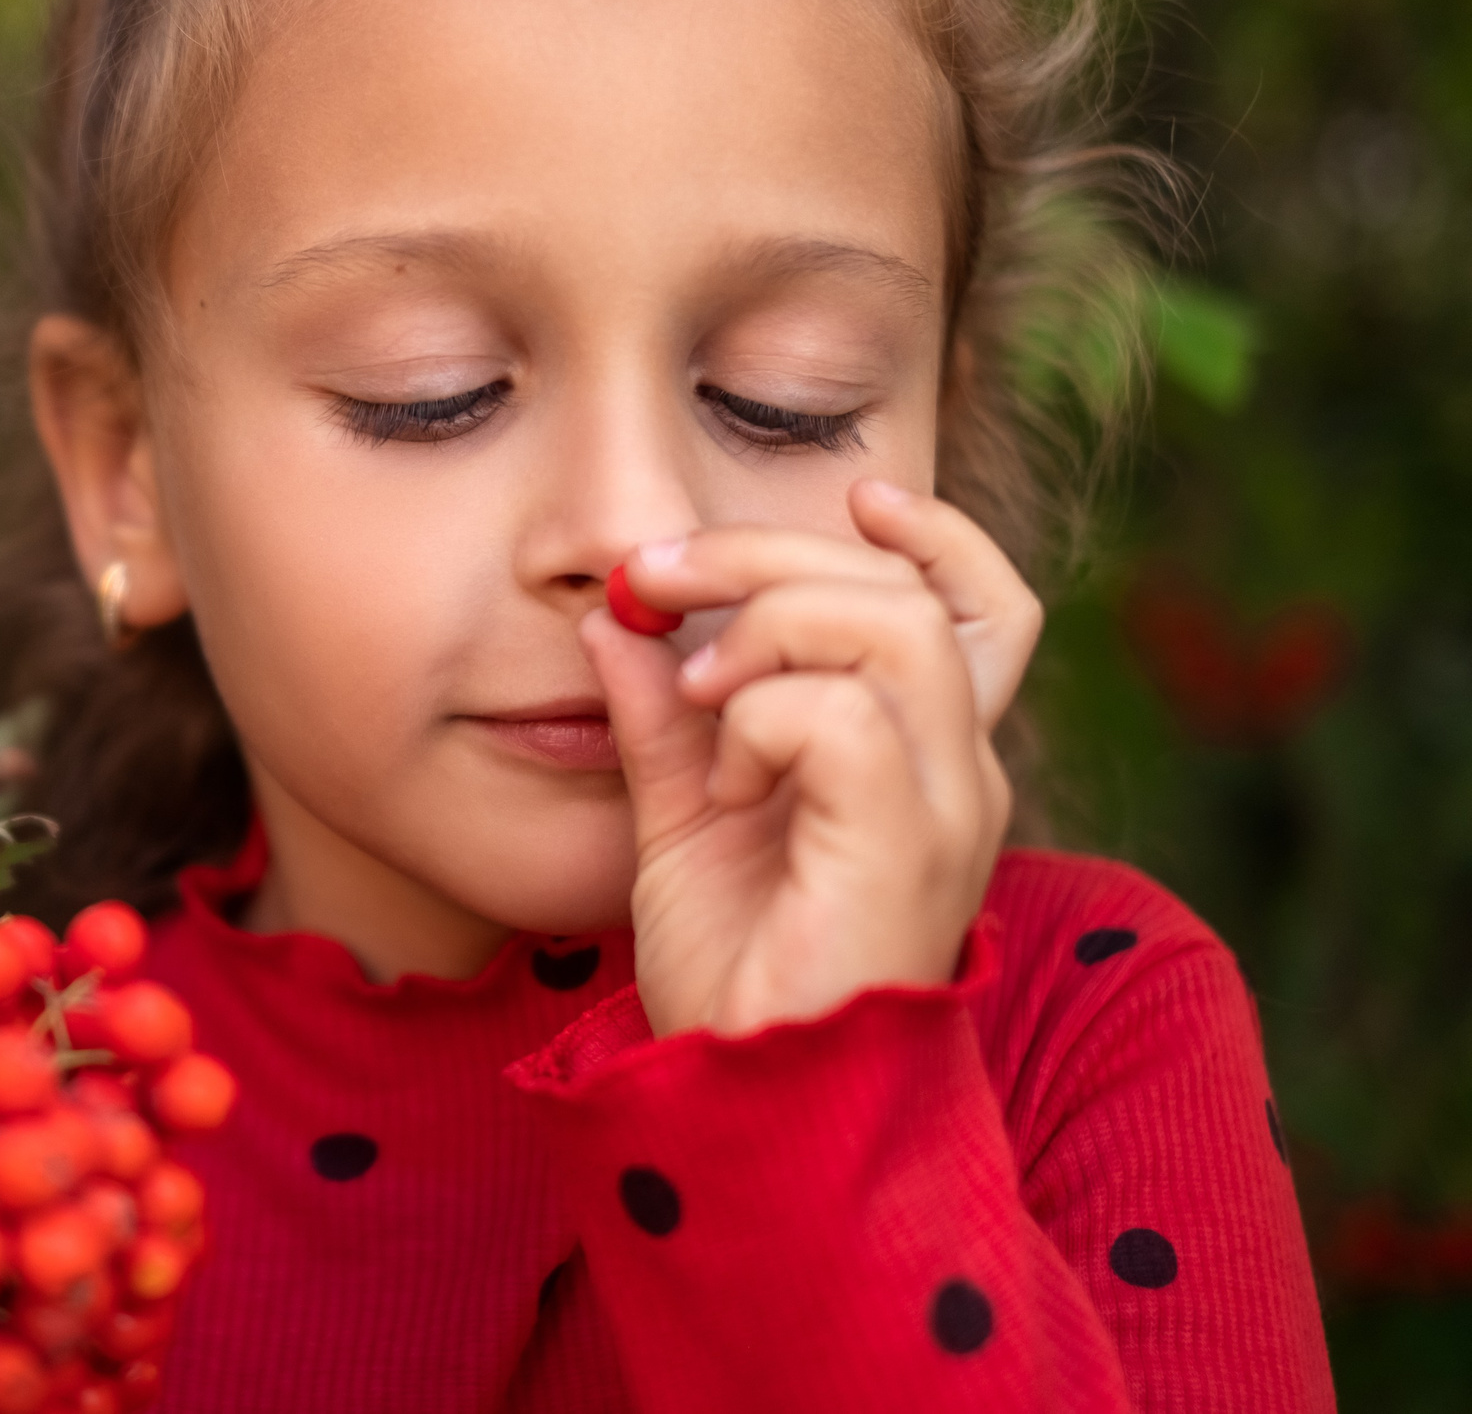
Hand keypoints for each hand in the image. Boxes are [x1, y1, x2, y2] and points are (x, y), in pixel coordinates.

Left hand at [581, 480, 1040, 1037]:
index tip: (852, 494)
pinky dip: (763, 717)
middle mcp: (962, 771)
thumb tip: (617, 619)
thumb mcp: (683, 816)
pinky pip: (845, 717)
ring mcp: (945, 809)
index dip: (930, 531)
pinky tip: (725, 781)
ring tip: (698, 691)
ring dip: (767, 626)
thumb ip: (662, 718)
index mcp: (924, 754)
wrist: (752, 1105)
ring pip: (891, 628)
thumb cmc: (736, 974)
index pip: (981, 604)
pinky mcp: (904, 848)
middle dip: (768, 551)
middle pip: (906, 589)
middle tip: (657, 575)